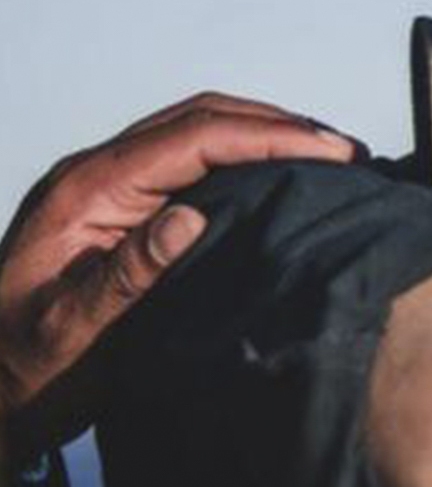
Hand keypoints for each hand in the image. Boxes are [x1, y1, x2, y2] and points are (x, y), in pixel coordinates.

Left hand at [0, 94, 357, 450]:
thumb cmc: (23, 368)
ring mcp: (108, 190)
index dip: (267, 137)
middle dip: (276, 125)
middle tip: (345, 150)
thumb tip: (189, 218)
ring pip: (196, 133)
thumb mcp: (70, 330)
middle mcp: (96, 177)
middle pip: (198, 119)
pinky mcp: (122, 211)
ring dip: (262, 136)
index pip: (191, 138)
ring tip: (326, 157)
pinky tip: (280, 180)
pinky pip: (190, 164)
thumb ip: (126, 274)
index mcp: (84, 192)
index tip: (329, 151)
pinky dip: (243, 159)